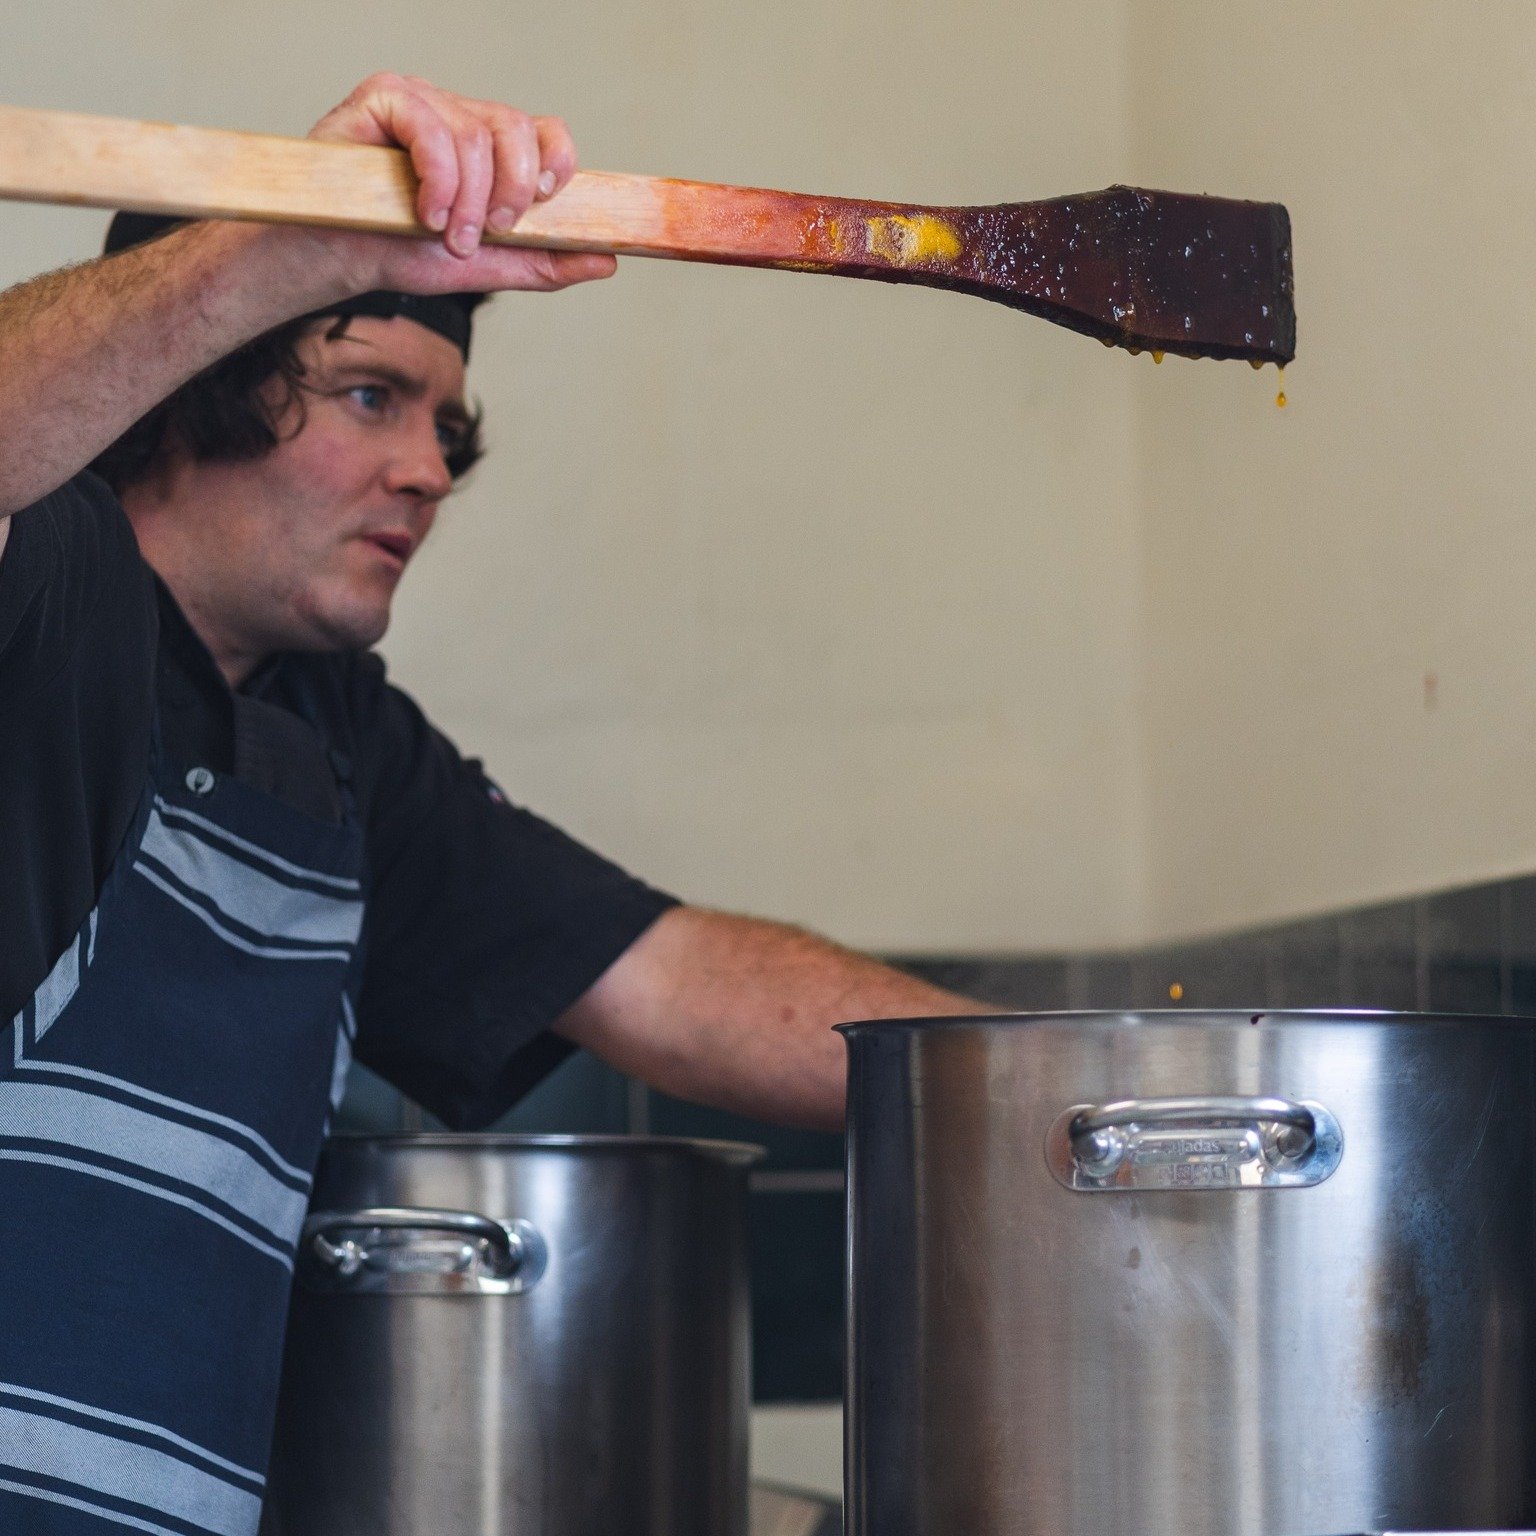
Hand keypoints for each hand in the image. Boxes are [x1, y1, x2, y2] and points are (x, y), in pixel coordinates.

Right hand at [305, 73, 616, 296]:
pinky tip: (425, 211)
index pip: (545, 130)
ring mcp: (421, 101)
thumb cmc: (400, 252)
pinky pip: (430, 126)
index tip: (545, 202)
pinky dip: (438, 178)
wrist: (338, 259)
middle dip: (511, 191)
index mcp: (487, 147)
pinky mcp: (383, 97)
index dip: (557, 161)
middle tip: (485, 232)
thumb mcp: (485, 266)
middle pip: (516, 127)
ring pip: (476, 135)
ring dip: (468, 200)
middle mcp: (458, 115)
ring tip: (443, 234)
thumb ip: (543, 262)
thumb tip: (607, 258)